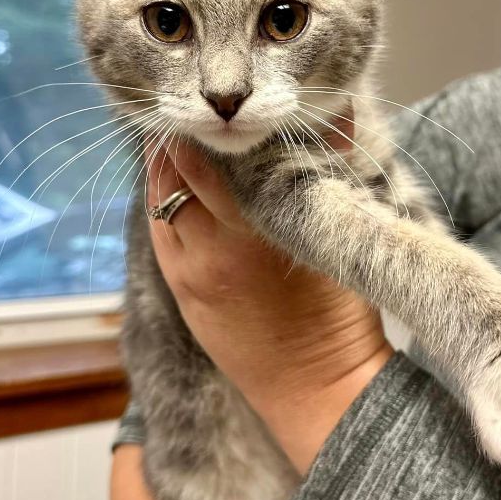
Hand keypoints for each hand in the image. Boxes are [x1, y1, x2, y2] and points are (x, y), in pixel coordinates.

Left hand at [145, 138, 393, 472]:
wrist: (317, 386)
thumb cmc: (341, 310)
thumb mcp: (337, 231)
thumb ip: (326, 170)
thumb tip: (337, 114)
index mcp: (255, 229)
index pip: (209, 162)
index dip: (205, 132)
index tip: (214, 112)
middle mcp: (212, 248)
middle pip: (175, 176)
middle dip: (180, 145)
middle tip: (194, 120)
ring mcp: (190, 273)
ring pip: (159, 203)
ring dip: (167, 173)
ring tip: (182, 150)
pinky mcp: (182, 293)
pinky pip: (160, 234)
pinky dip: (165, 206)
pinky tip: (180, 192)